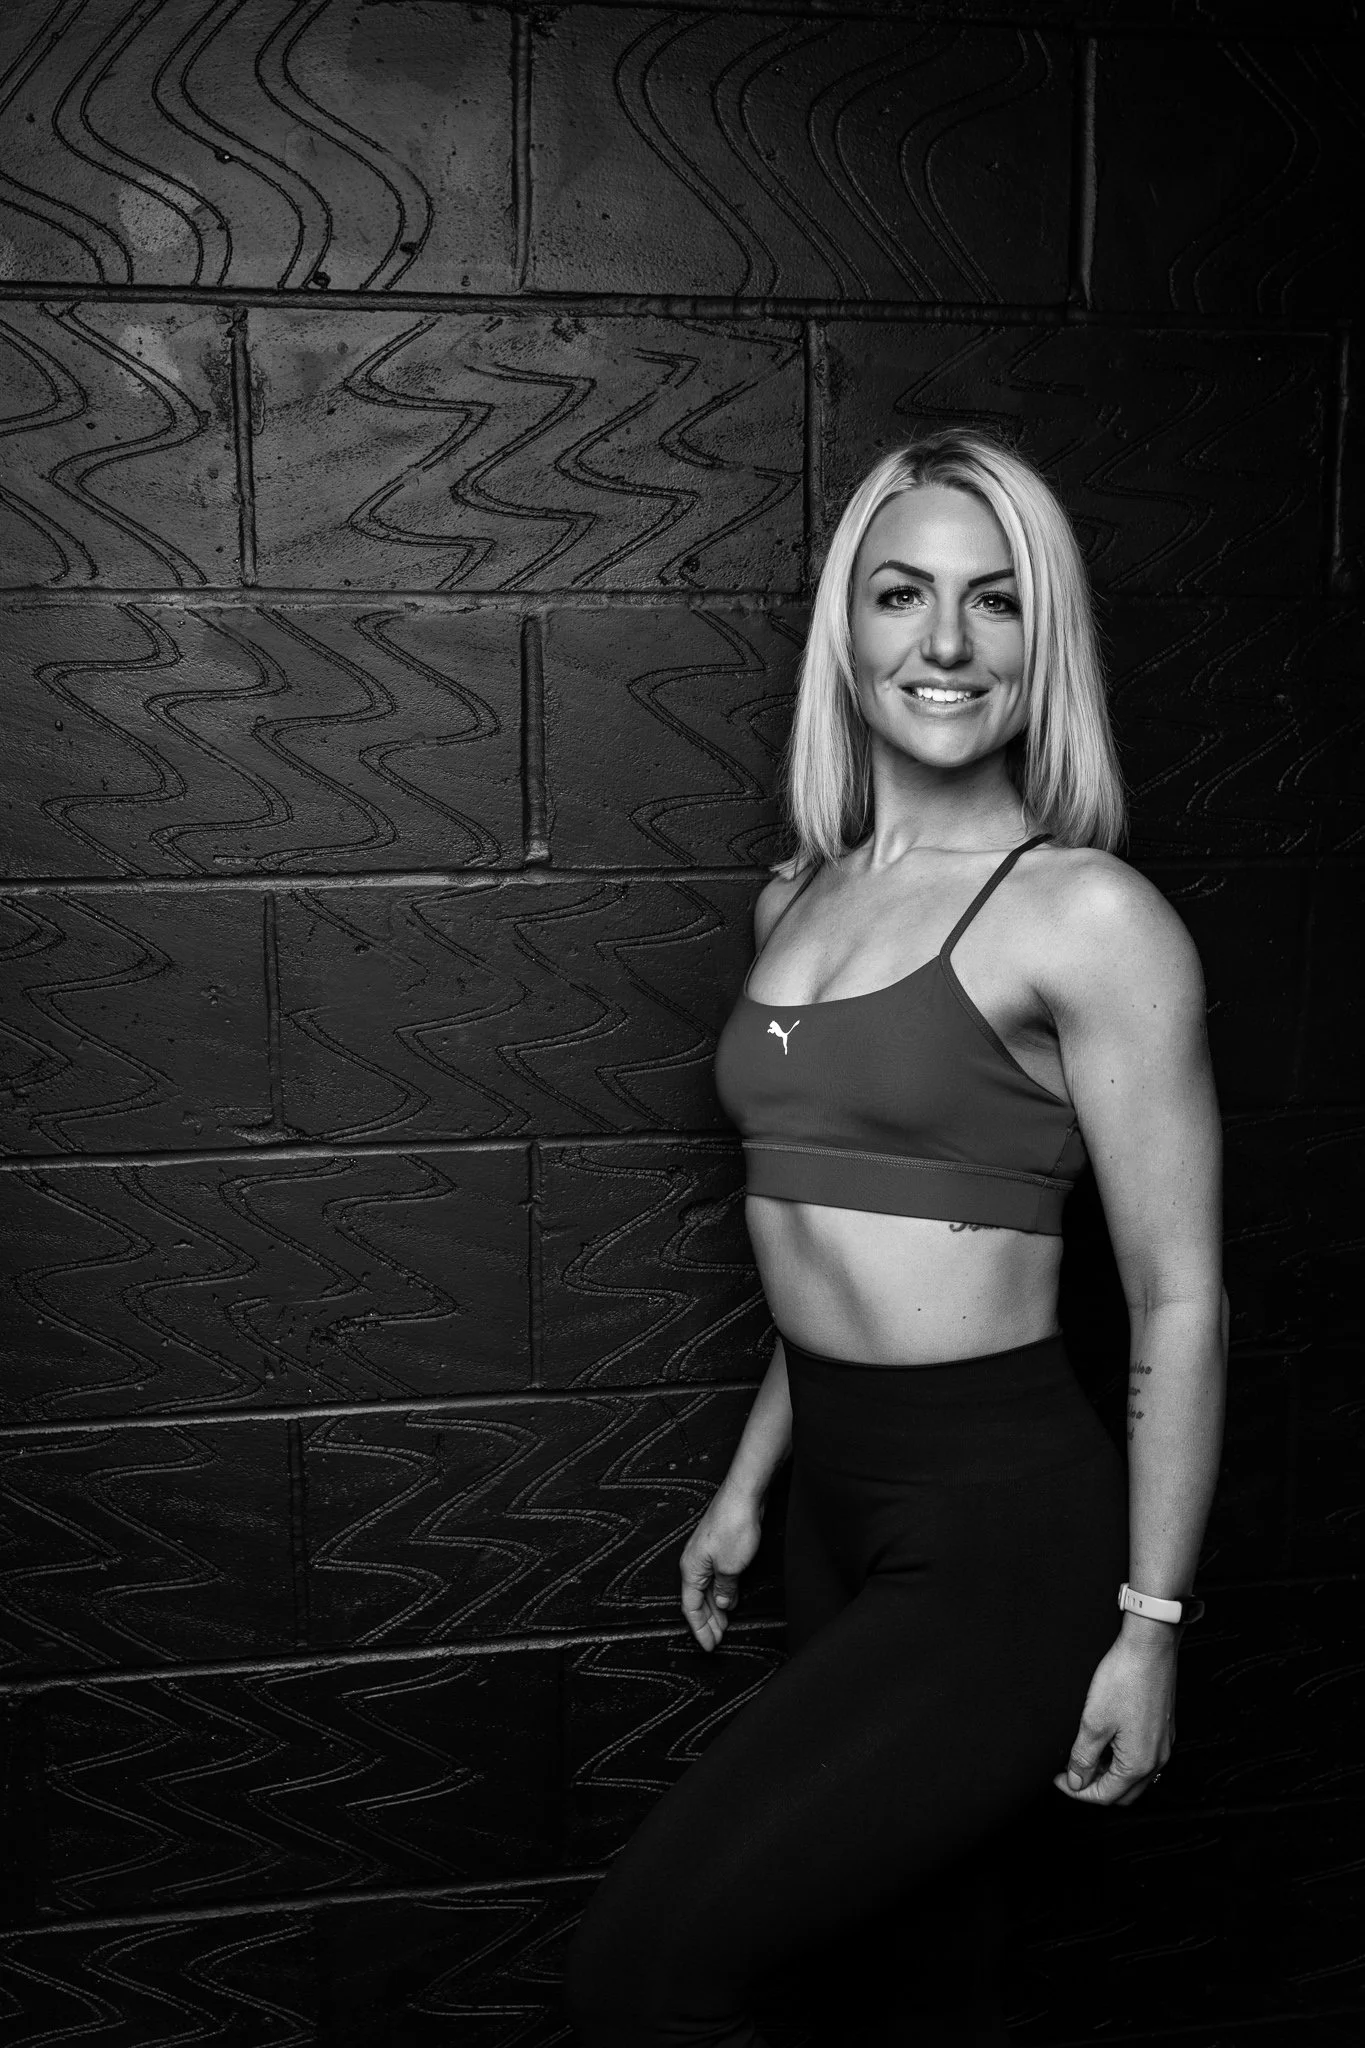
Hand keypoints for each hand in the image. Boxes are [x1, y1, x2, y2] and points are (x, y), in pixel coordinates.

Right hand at [680, 1486, 763, 1650]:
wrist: (743, 1495)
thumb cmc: (733, 1526)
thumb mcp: (730, 1567)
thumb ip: (725, 1589)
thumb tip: (722, 1604)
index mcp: (691, 1569)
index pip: (690, 1608)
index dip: (699, 1629)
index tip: (708, 1646)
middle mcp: (695, 1562)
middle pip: (698, 1600)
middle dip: (707, 1622)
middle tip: (717, 1641)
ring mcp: (707, 1554)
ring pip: (708, 1589)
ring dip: (716, 1609)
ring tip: (724, 1626)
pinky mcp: (720, 1547)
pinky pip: (717, 1577)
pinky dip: (723, 1593)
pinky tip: (731, 1600)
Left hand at [1053, 1625, 1178, 1806]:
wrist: (1150, 1647)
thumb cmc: (1124, 1679)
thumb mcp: (1093, 1721)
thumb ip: (1083, 1757)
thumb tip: (1076, 1781)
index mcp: (1139, 1764)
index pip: (1105, 1796)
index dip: (1077, 1791)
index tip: (1058, 1779)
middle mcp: (1157, 1760)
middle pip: (1123, 1793)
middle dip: (1095, 1787)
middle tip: (1071, 1771)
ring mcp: (1163, 1745)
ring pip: (1135, 1776)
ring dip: (1109, 1773)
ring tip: (1085, 1754)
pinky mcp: (1164, 1729)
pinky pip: (1143, 1758)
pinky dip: (1122, 1759)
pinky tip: (1106, 1740)